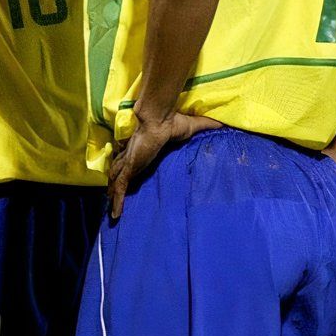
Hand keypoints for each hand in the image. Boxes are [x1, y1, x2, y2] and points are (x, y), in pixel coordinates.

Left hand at [107, 112, 221, 219]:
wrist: (160, 119)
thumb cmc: (173, 122)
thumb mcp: (193, 126)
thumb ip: (206, 126)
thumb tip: (223, 124)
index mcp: (144, 148)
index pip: (133, 160)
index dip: (129, 168)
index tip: (129, 177)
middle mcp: (134, 156)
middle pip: (120, 171)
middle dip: (116, 183)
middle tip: (112, 196)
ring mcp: (130, 162)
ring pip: (116, 181)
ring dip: (114, 194)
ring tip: (111, 209)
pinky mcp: (130, 167)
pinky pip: (121, 186)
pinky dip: (118, 201)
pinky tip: (116, 215)